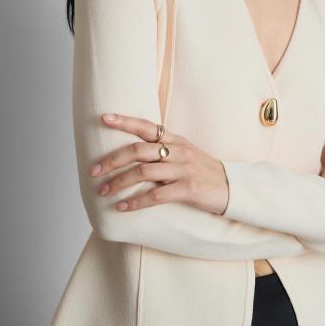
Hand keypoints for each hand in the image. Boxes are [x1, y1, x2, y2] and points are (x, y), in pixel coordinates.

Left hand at [89, 113, 229, 214]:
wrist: (231, 187)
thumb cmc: (203, 170)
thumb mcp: (185, 152)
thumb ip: (163, 149)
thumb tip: (132, 152)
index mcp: (175, 140)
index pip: (146, 126)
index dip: (125, 121)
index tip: (104, 118)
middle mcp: (177, 151)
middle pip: (138, 150)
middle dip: (112, 160)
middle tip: (93, 171)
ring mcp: (183, 169)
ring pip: (143, 172)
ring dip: (119, 182)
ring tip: (103, 191)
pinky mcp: (187, 188)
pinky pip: (156, 195)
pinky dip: (136, 202)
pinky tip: (123, 207)